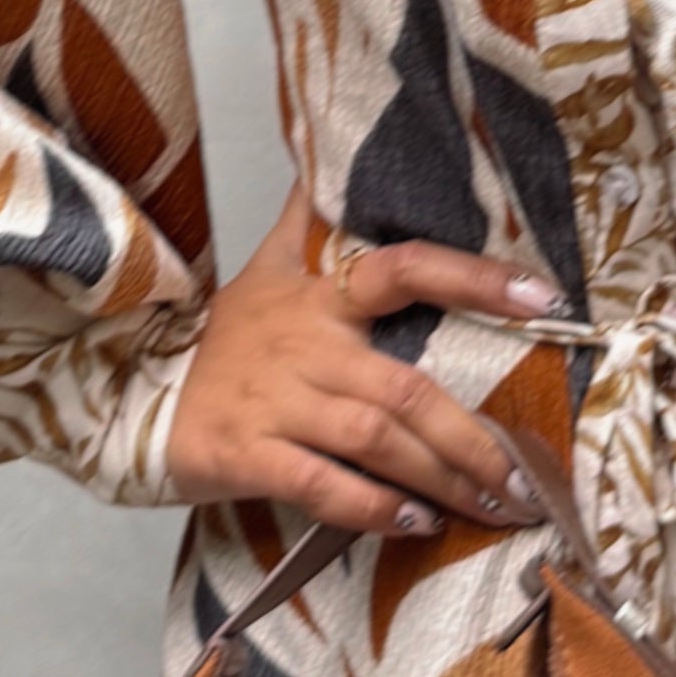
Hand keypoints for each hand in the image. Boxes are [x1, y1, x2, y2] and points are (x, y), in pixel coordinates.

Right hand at [162, 186, 557, 537]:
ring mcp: (274, 402)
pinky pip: (320, 486)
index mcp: (318, 295)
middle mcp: (303, 345)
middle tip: (525, 477)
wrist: (132, 393)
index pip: (404, 268)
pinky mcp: (246, 455)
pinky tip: (414, 524)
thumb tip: (335, 151)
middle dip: (473, 439)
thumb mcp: (265, 267)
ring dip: (440, 478)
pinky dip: (372, 509)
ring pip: (375, 440)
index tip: (543, 298)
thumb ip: (311, 220)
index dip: (473, 280)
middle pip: (405, 388)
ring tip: (489, 506)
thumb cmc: (223, 339)